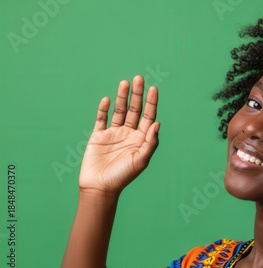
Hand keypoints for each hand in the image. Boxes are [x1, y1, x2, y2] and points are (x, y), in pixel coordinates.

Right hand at [78, 75, 158, 195]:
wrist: (100, 187)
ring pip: (119, 111)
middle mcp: (129, 134)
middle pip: (135, 110)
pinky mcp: (98, 136)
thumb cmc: (123, 176)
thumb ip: (150, 142)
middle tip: (139, 78)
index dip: (151, 102)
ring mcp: (113, 134)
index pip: (148, 116)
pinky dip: (103, 109)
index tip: (153, 88)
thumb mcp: (141, 160)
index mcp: (141, 139)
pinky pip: (101, 119)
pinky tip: (107, 100)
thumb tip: (157, 123)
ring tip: (125, 82)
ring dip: (122, 97)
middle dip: (137, 94)